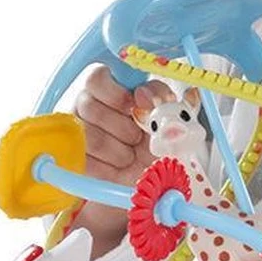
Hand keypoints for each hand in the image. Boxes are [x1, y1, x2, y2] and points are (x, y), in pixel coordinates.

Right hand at [70, 67, 175, 255]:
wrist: (137, 184)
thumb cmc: (151, 146)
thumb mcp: (168, 123)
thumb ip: (173, 105)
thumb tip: (191, 94)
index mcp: (109, 88)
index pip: (97, 77)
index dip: (117, 94)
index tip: (138, 107)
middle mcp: (85, 105)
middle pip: (90, 105)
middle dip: (123, 127)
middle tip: (136, 138)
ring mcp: (74, 132)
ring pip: (91, 135)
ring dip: (119, 151)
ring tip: (128, 156)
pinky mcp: (70, 158)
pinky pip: (85, 161)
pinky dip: (108, 169)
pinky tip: (116, 170)